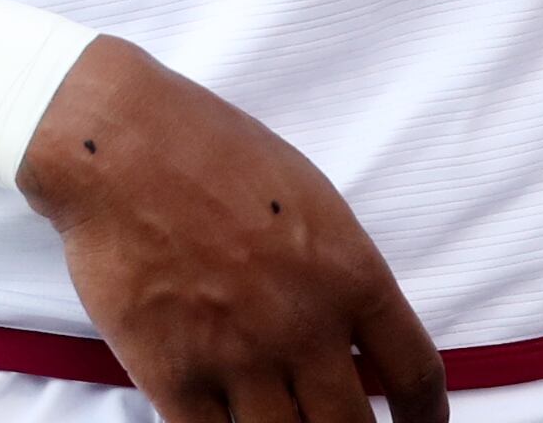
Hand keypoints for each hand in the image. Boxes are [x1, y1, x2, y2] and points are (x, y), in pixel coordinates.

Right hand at [19, 36, 444, 422]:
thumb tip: (354, 335)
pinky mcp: (175, 378)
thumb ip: (338, 272)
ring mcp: (240, 357)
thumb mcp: (309, 198)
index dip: (423, 418)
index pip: (415, 376)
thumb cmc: (212, 151)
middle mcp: (305, 326)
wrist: (119, 147)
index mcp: (350, 274)